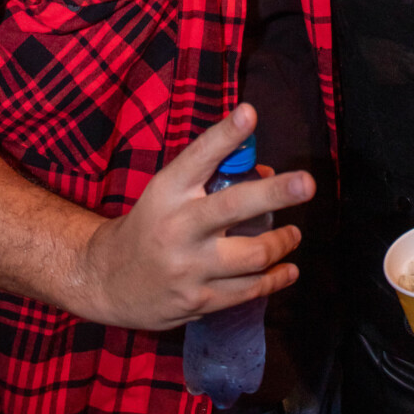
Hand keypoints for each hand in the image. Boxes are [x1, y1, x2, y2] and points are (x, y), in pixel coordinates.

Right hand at [78, 104, 314, 329]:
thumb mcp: (169, 190)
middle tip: (307, 183)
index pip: (199, 156)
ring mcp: (188, 267)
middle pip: (233, 207)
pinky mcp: (198, 300)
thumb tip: (269, 174)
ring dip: (283, 241)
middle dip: (275, 193)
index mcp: (168, 190)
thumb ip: (213, 177)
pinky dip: (276, 278)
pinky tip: (288, 268)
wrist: (107, 278)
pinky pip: (249, 290)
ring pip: (252, 255)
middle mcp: (177, 227)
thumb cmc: (151, 223)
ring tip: (293, 233)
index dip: (226, 134)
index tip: (250, 113)